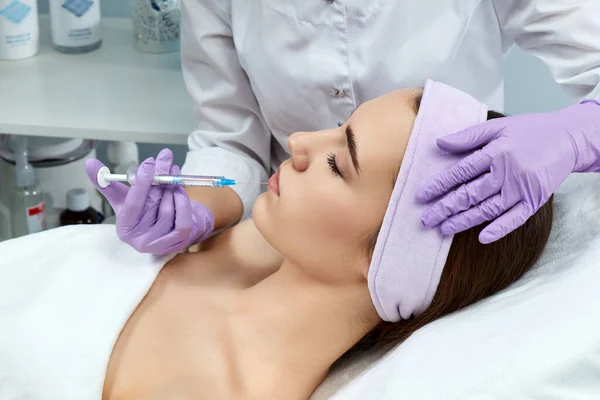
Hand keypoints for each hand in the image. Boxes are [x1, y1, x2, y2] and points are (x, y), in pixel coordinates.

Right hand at [85, 148, 214, 254]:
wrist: (166, 230)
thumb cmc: (142, 212)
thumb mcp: (124, 199)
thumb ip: (108, 183)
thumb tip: (90, 163)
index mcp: (124, 227)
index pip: (132, 204)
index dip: (141, 182)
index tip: (149, 162)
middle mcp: (140, 240)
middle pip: (152, 204)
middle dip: (160, 177)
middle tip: (165, 158)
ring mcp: (159, 244)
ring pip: (168, 211)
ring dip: (172, 188)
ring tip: (172, 174)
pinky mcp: (177, 245)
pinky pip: (182, 222)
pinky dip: (183, 203)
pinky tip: (180, 190)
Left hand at [417, 101, 599, 243]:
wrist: (570, 138)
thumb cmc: (531, 131)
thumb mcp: (499, 126)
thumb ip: (469, 136)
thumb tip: (439, 143)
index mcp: (497, 152)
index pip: (461, 171)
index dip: (439, 184)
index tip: (421, 195)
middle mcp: (508, 172)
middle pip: (471, 194)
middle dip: (445, 208)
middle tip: (426, 219)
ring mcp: (522, 189)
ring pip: (488, 209)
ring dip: (464, 221)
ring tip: (443, 229)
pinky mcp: (535, 201)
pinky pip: (515, 219)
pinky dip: (499, 229)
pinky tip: (482, 238)